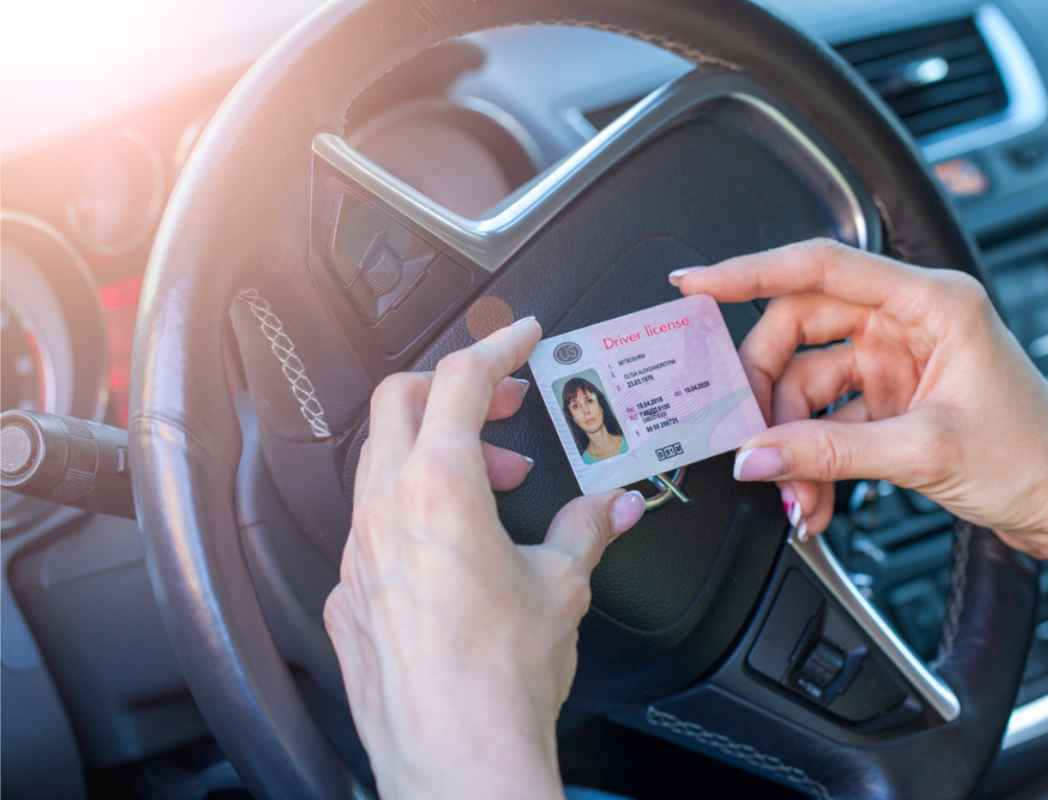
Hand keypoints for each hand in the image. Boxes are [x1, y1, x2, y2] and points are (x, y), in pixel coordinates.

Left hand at [324, 317, 645, 799]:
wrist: (455, 760)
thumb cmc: (501, 677)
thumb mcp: (562, 586)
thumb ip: (586, 529)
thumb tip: (615, 506)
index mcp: (439, 488)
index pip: (460, 382)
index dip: (497, 348)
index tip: (523, 338)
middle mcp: (385, 510)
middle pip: (400, 402)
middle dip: (456, 388)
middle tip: (507, 408)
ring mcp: (357, 553)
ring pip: (381, 462)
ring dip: (437, 453)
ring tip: (495, 486)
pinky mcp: (347, 596)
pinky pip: (372, 525)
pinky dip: (412, 509)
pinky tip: (452, 549)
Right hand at [671, 239, 1047, 632]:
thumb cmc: (1037, 456)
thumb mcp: (924, 451)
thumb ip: (828, 452)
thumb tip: (755, 453)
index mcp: (931, 302)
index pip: (822, 267)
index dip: (749, 271)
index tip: (696, 283)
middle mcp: (909, 322)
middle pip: (801, 331)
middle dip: (769, 390)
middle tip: (748, 434)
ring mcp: (897, 361)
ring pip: (809, 383)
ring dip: (792, 441)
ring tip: (796, 492)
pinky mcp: (892, 400)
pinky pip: (828, 420)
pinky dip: (813, 458)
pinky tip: (813, 496)